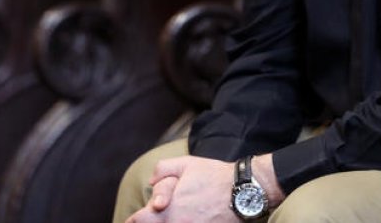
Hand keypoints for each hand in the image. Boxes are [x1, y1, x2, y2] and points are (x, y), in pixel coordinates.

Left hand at [123, 155, 237, 222]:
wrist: (244, 192)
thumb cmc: (215, 177)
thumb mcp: (187, 164)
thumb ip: (163, 170)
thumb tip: (150, 182)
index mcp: (166, 210)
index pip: (138, 221)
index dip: (137, 218)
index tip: (139, 216)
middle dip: (153, 221)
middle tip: (156, 214)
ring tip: (175, 216)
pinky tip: (190, 219)